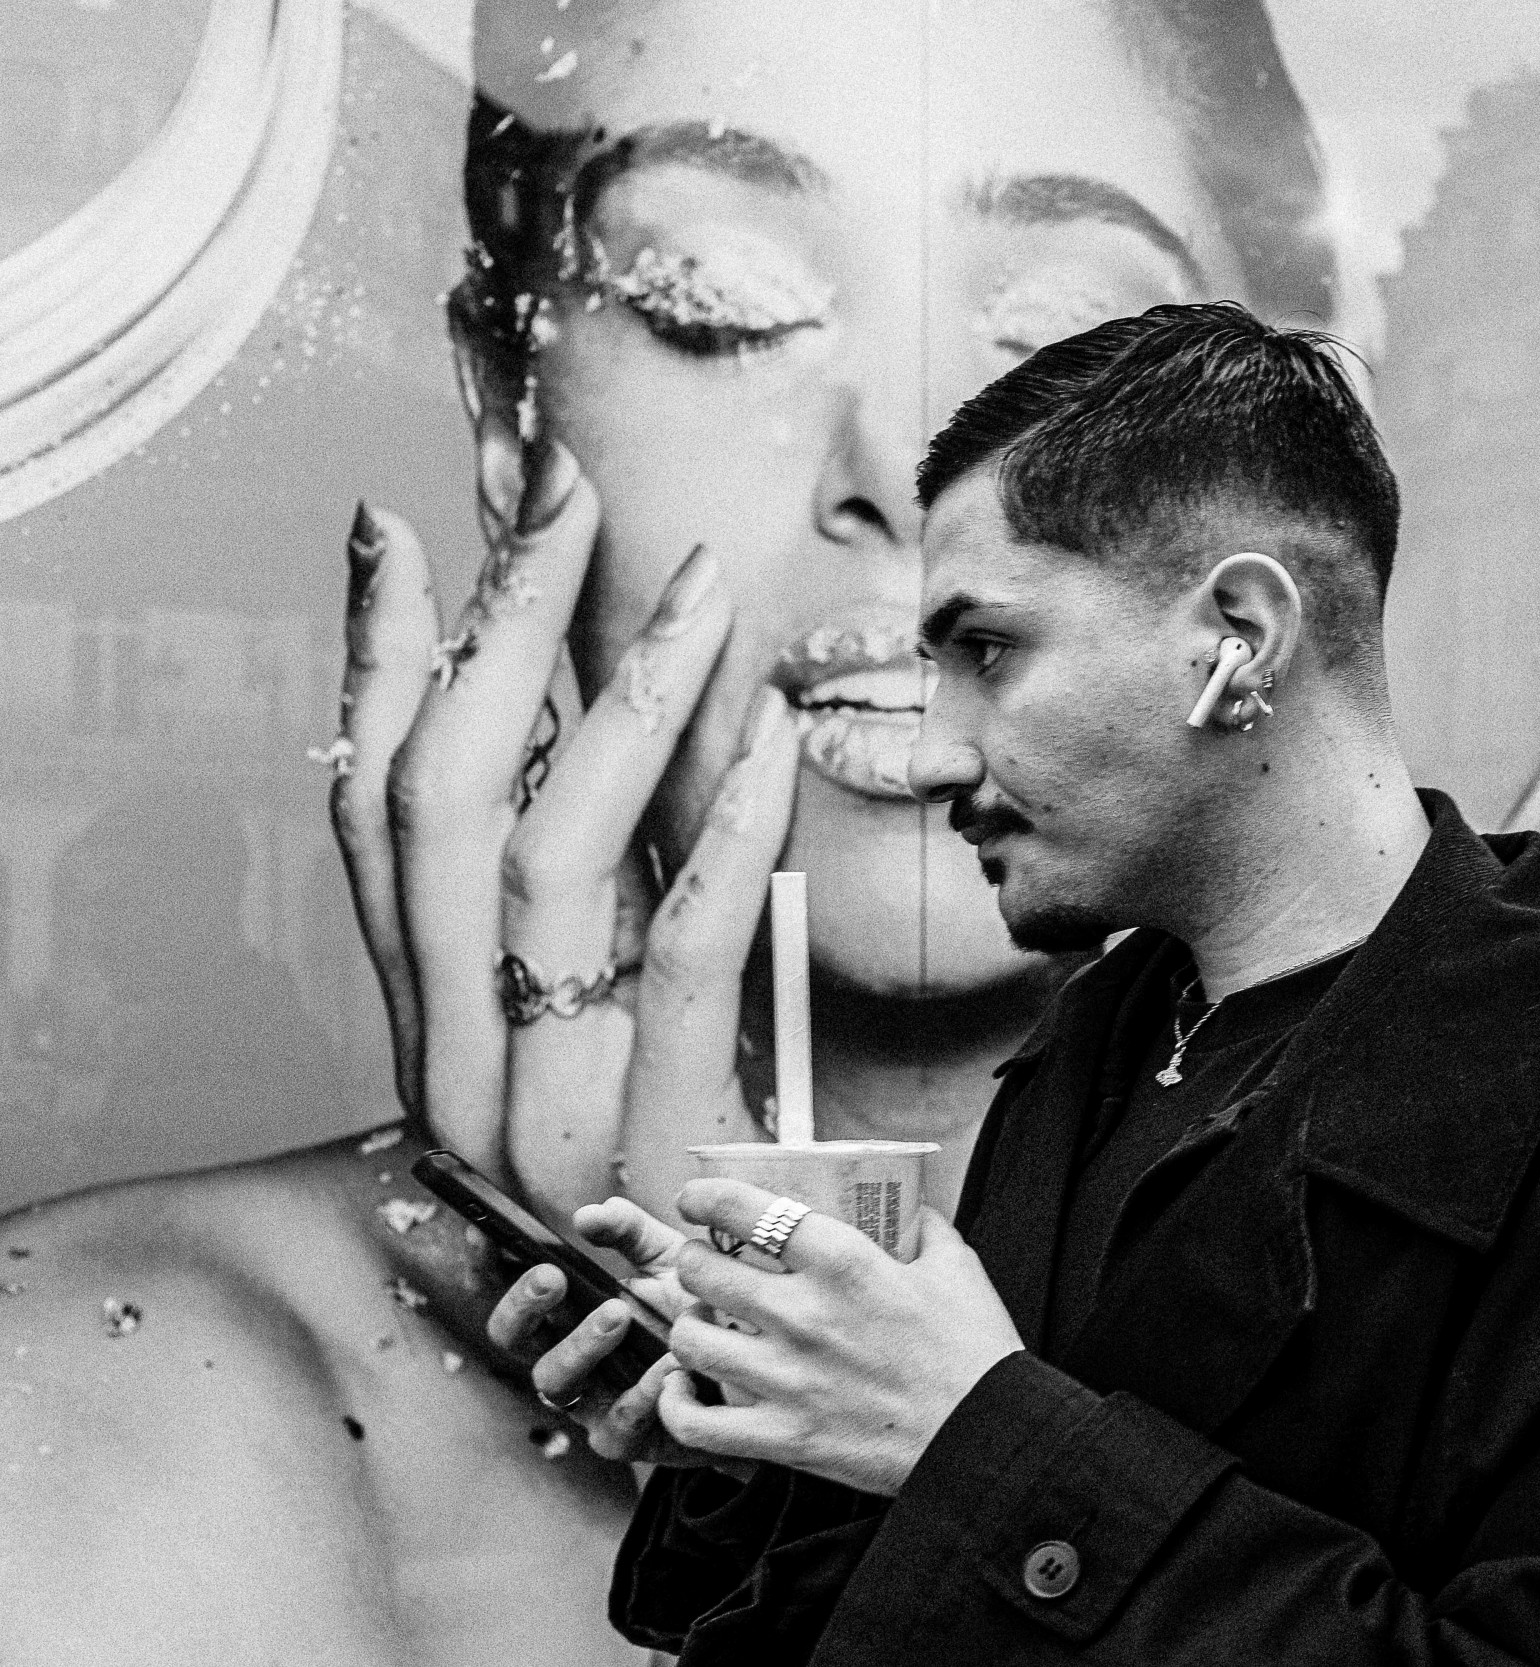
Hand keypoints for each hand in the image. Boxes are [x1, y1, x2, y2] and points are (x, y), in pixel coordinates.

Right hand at [327, 422, 797, 1226]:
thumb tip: (585, 745)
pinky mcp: (652, 1139)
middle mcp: (453, 1068)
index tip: (404, 529)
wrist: (734, 1373)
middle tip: (567, 498)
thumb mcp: (592, 1054)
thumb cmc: (685, 1195)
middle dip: (496, 629)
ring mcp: (538, 1116)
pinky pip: (675, 950)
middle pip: (440, 804)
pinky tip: (774, 734)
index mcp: (430, 1033)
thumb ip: (569, 930)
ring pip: (546, 855)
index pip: (370, 814)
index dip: (377, 661)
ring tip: (700, 590)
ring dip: (624, 697)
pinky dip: (726, 825)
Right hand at [486, 1195, 750, 1472]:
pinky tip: (668, 1366)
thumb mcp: (672, 1261)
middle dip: (523, 1306)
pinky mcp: (625, 1439)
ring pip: (554, 1381)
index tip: (483, 1230)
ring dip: (581, 1344)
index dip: (488, 1261)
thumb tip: (590, 1214)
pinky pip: (616, 1425)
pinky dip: (641, 1392)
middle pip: (512, 1338)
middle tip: (552, 1277)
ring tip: (618, 1313)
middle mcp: (566, 1355)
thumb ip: (633, 1233)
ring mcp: (589, 1401)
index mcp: (567, 1310)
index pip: (509, 1286)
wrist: (754, 1374)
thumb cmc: (698, 1313)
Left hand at [652, 1179, 1024, 1495]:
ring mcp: (787, 1380)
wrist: (987, 1439)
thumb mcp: (958, 1269)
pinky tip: (684, 1389)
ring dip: (688, 1324)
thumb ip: (927, 1230)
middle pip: (703, 1271)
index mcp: (845, 1264)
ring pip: (688, 1339)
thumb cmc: (975, 1352)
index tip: (695, 1198)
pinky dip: (676, 1404)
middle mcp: (804, 1316)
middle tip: (705, 1265)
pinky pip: (695, 1422)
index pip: (749, 1210)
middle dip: (694, 1261)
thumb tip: (911, 1209)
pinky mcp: (784, 1436)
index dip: (707, 1196)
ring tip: (703, 1323)